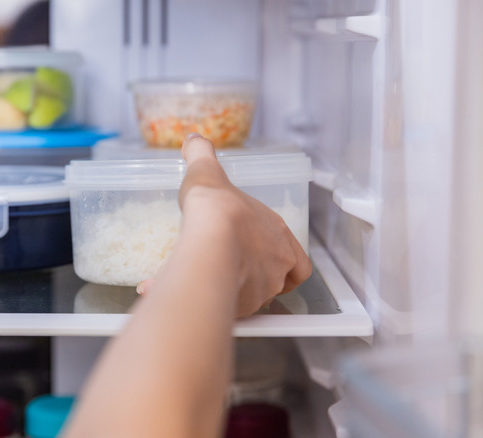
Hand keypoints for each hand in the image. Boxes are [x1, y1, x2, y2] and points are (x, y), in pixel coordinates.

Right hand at [138, 133, 311, 316]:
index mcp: (277, 233)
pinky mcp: (244, 307)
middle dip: (257, 278)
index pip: (295, 256)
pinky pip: (230, 311)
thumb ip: (202, 155)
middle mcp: (278, 263)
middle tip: (232, 271)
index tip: (257, 257)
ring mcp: (264, 288)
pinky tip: (188, 295)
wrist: (210, 240)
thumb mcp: (208, 172)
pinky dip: (212, 305)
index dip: (278, 258)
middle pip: (278, 281)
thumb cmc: (216, 207)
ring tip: (208, 285)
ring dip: (236, 294)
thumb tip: (194, 140)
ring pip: (255, 299)